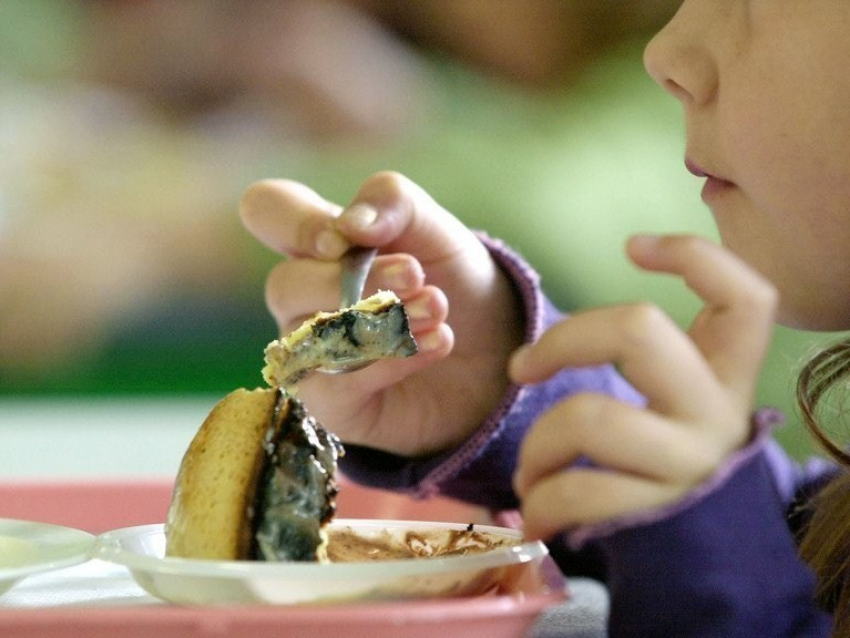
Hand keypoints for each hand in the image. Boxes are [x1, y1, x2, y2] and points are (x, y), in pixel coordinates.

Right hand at [239, 172, 523, 456]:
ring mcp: (310, 353)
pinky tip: (437, 342)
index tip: (351, 237)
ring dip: (381, 320)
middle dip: (354, 279)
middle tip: (416, 275)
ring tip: (438, 308)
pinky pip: (340, 384)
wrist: (492, 351)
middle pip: (283, 284)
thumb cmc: (450, 279)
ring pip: (312, 337)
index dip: (298, 221)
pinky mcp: (332, 402)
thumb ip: (394, 204)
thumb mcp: (436, 230)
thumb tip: (352, 224)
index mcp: (316, 242)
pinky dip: (392, 360)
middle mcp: (300, 299)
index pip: (266, 211)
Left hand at [510, 235, 777, 539]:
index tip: (632, 247)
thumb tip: (534, 353)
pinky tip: (532, 509)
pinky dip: (539, 500)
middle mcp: (718, 411)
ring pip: (589, 416)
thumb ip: (644, 357)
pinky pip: (576, 492)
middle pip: (639, 329)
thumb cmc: (663, 456)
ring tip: (528, 472)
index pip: (744, 297)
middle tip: (522, 369)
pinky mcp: (654, 510)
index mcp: (727, 372)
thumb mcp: (675, 398)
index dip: (696, 257)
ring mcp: (687, 462)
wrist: (694, 551)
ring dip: (537, 445)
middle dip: (562, 340)